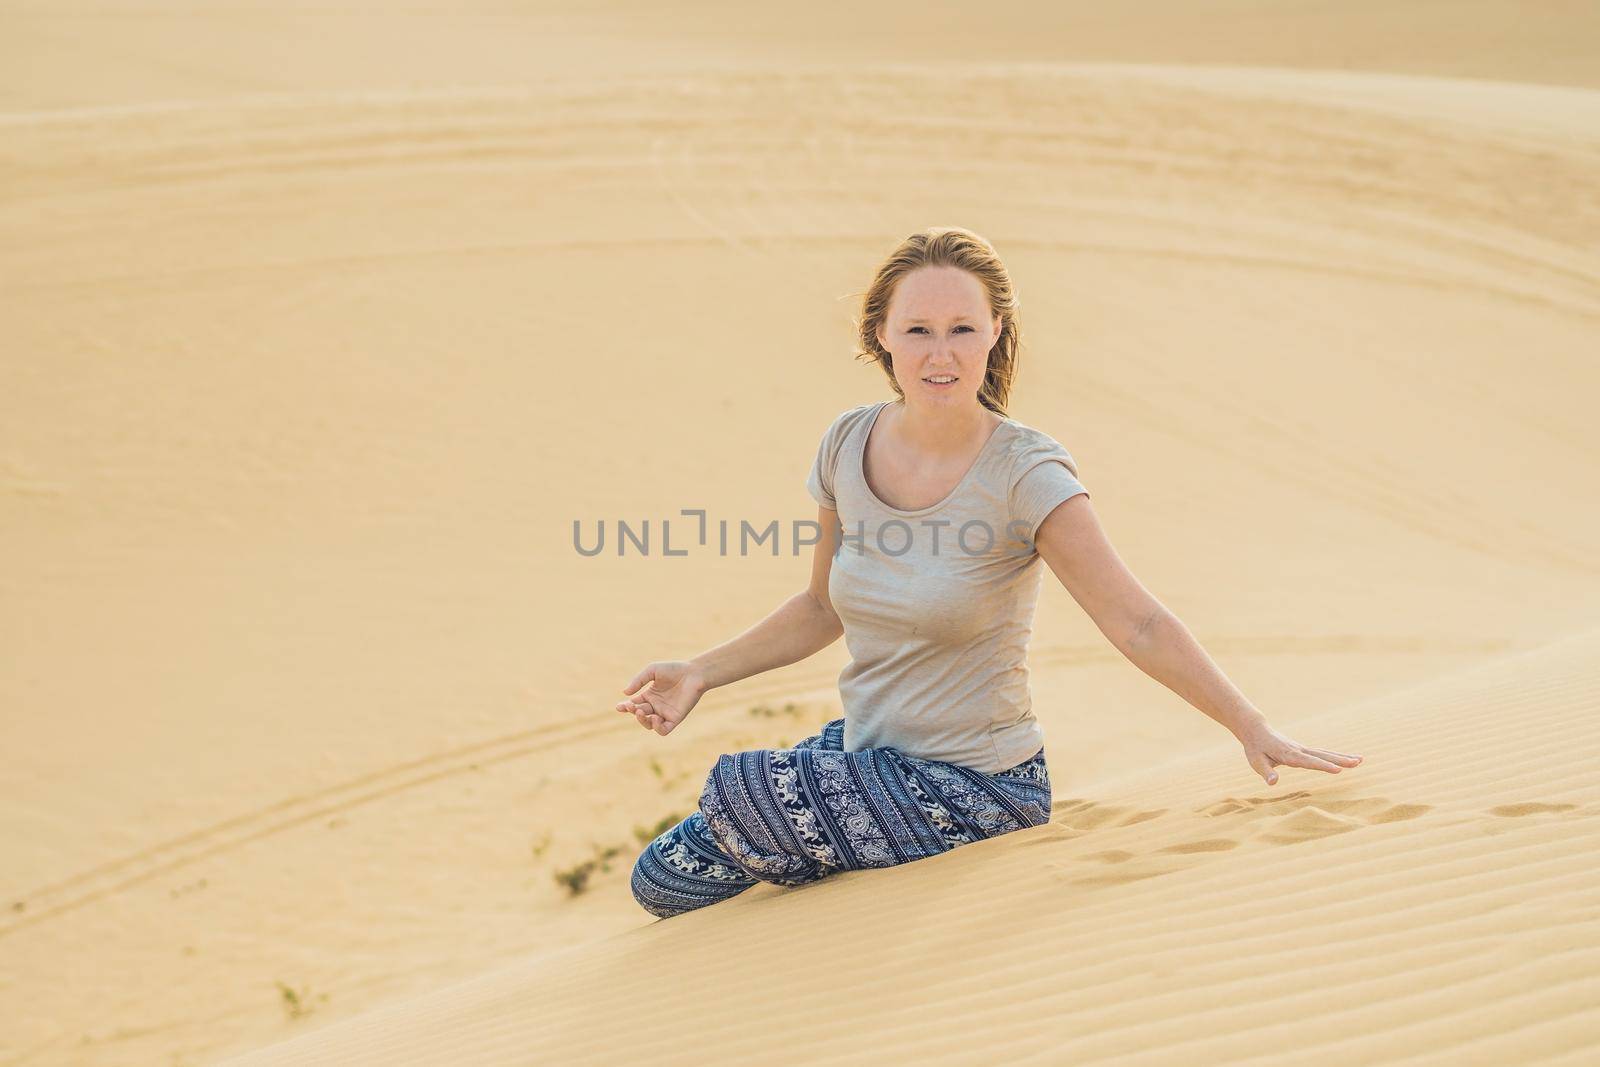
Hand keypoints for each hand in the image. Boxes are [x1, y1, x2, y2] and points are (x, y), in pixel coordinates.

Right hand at [616, 660, 707, 736]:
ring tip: (641, 711)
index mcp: (649, 696)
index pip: (634, 704)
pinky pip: (663, 730)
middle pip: (640, 714)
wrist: (694, 673)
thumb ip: (638, 681)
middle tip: (632, 706)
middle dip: (633, 711)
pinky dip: (657, 727)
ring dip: (642, 721)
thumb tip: (625, 693)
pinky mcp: (675, 718)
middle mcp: (656, 706)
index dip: (625, 707)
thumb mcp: (652, 671)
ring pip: (649, 724)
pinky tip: (655, 717)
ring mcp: (665, 713)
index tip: (619, 707)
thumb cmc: (674, 670)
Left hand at [1235, 721, 1362, 786]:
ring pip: (1325, 753)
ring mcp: (1303, 749)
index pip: (1308, 762)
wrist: (1256, 731)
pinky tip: (1347, 759)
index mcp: (1289, 755)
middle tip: (1358, 763)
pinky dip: (1335, 756)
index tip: (1338, 770)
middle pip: (1322, 756)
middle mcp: (1299, 750)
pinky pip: (1322, 753)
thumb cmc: (1255, 748)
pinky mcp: (1304, 750)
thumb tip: (1273, 782)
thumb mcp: (1256, 762)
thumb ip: (1265, 772)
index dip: (1323, 766)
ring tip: (1360, 760)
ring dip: (1342, 757)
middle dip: (1340, 760)